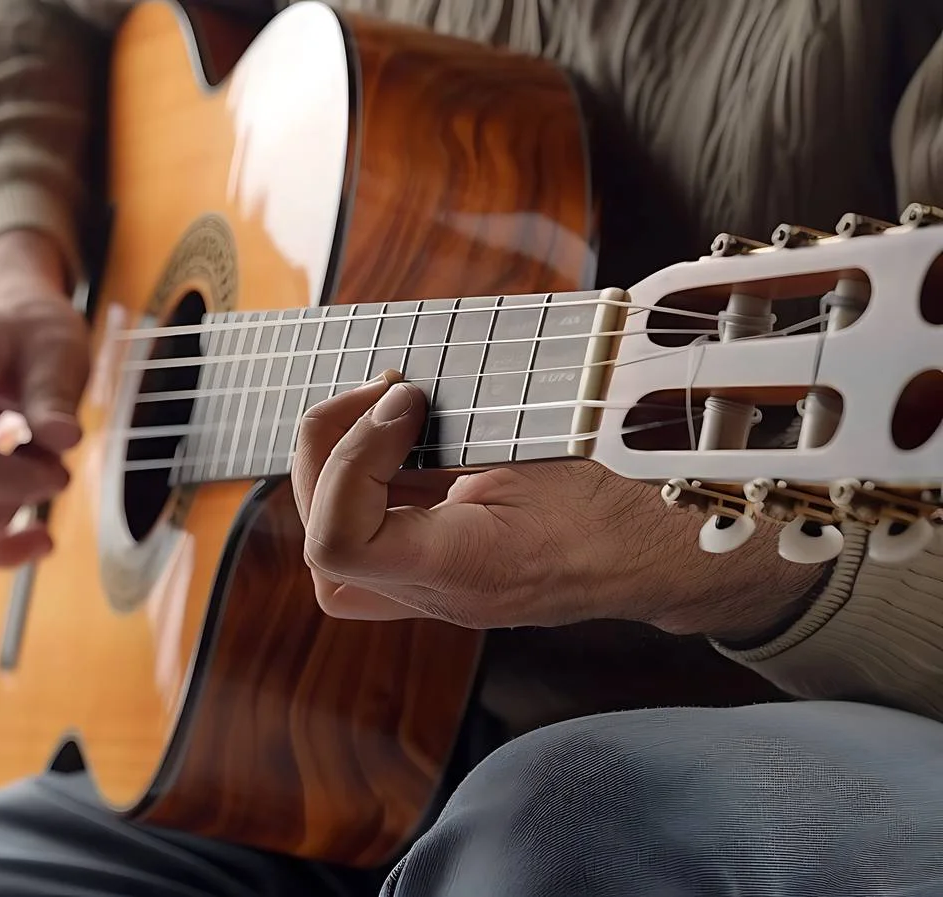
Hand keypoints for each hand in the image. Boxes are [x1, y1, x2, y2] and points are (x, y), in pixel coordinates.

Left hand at [290, 373, 825, 638]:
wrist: (675, 549)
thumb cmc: (628, 493)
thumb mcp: (549, 447)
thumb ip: (460, 429)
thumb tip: (395, 388)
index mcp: (465, 570)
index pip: (336, 544)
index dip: (349, 458)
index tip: (404, 399)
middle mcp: (440, 595)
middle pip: (322, 548)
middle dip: (328, 457)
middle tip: (382, 392)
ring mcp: (438, 593)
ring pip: (334, 556)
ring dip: (338, 470)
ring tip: (383, 407)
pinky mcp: (442, 572)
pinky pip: (369, 539)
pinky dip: (366, 479)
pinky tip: (401, 434)